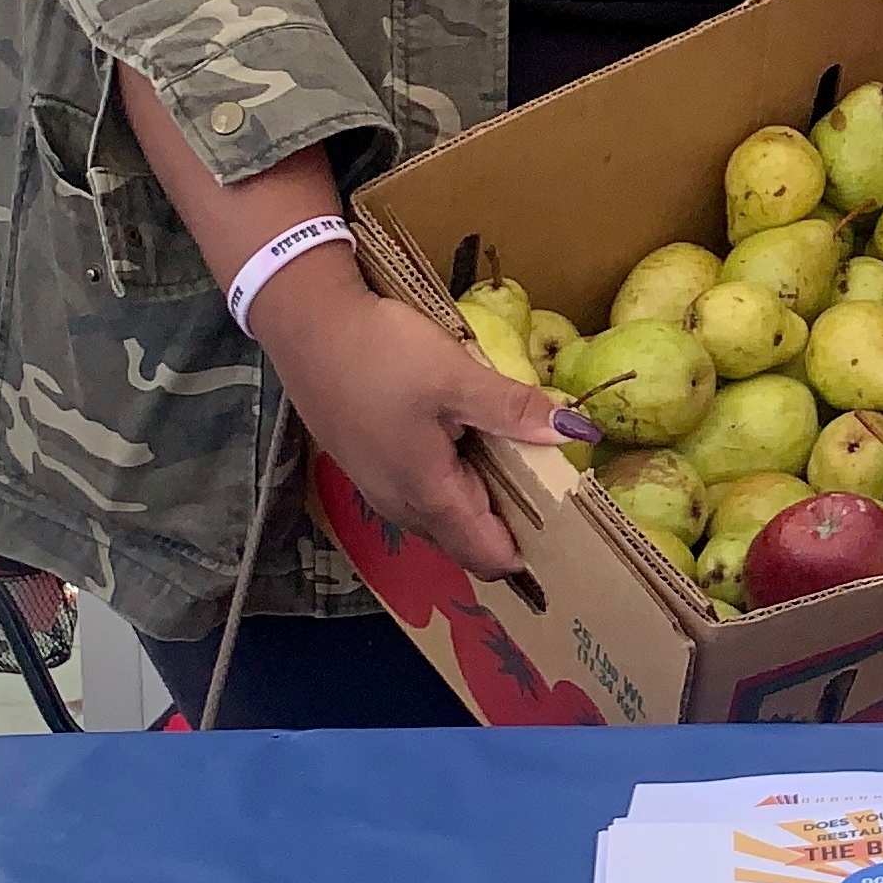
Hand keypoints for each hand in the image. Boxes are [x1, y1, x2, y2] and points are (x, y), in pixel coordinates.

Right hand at [250, 250, 591, 584]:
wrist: (307, 326)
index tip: (573, 536)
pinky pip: (422, 495)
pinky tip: (472, 447)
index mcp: (430, 496)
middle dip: (512, 531)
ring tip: (524, 468)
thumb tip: (576, 432)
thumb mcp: (457, 377)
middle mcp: (403, 507)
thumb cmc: (382, 354)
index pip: (488, 557)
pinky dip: (455, 486)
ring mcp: (380, 488)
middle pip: (467, 543)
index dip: (531, 555)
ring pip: (443, 519)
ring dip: (482, 506)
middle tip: (558, 496)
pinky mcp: (369, 465)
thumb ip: (514, 408)